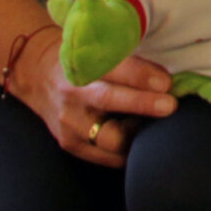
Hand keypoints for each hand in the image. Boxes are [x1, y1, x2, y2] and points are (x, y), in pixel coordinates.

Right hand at [10, 24, 176, 166]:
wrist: (39, 79)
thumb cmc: (84, 63)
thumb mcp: (99, 52)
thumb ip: (130, 63)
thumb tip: (170, 80)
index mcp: (82, 65)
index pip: (112, 67)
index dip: (140, 75)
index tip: (166, 82)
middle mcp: (73, 94)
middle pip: (108, 100)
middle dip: (142, 104)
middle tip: (171, 106)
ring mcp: (70, 123)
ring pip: (109, 138)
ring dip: (138, 135)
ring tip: (157, 129)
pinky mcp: (71, 145)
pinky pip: (107, 157)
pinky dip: (128, 152)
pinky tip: (141, 142)